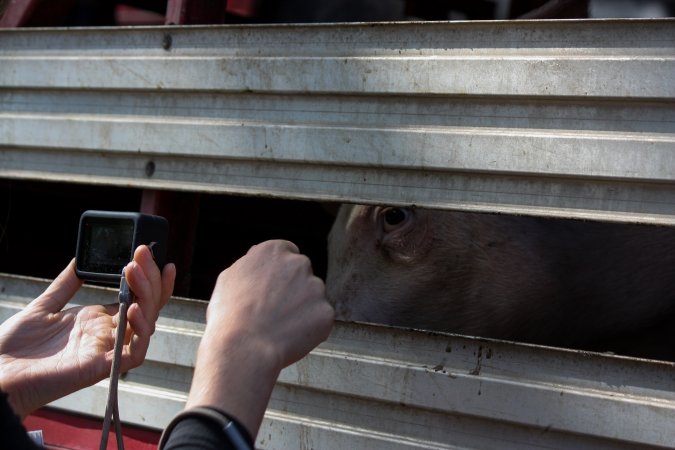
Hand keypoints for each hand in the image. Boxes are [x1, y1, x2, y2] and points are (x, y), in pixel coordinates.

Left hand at [0, 245, 175, 417]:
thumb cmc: (14, 347)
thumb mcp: (43, 306)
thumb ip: (65, 285)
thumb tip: (79, 261)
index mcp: (96, 320)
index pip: (135, 297)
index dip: (146, 276)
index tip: (143, 252)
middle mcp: (106, 334)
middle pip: (146, 306)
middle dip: (150, 278)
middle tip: (142, 254)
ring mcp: (106, 350)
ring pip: (147, 325)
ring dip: (149, 296)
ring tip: (136, 272)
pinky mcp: (102, 367)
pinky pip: (136, 353)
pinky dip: (141, 331)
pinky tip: (134, 308)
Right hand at [186, 240, 333, 437]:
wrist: (240, 349)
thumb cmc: (227, 318)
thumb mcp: (229, 281)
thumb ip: (250, 266)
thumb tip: (259, 262)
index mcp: (272, 250)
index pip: (284, 254)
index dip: (277, 276)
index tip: (273, 291)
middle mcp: (297, 263)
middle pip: (301, 275)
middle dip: (292, 292)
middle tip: (273, 316)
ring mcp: (314, 287)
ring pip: (311, 298)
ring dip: (300, 312)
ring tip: (276, 330)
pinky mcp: (326, 311)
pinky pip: (321, 319)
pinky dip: (310, 330)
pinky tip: (290, 339)